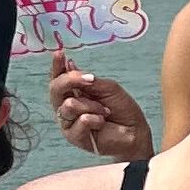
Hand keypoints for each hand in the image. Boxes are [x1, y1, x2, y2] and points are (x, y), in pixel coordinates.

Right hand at [49, 45, 150, 159]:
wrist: (134, 131)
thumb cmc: (121, 109)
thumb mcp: (107, 88)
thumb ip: (87, 80)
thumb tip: (69, 65)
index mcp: (73, 92)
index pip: (59, 78)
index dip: (57, 66)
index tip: (60, 53)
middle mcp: (66, 106)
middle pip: (55, 89)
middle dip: (70, 80)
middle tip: (90, 81)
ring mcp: (68, 121)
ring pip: (69, 105)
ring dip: (92, 106)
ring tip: (105, 111)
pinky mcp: (73, 136)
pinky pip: (81, 120)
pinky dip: (95, 118)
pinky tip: (102, 122)